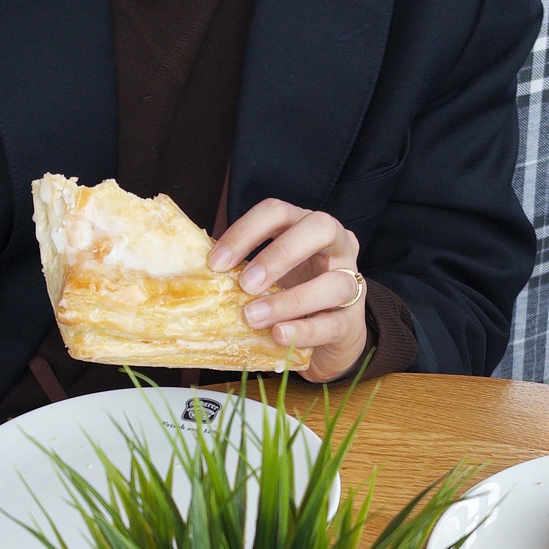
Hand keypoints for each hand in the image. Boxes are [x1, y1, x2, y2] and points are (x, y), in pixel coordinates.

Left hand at [208, 200, 368, 380]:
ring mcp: (351, 282)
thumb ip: (241, 269)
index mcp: (305, 227)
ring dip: (290, 299)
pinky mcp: (352, 321)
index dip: (246, 232)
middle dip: (279, 254)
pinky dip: (303, 329)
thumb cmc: (291, 296)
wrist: (328, 337)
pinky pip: (332, 323)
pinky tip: (279, 334)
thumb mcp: (267, 275)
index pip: (278, 212)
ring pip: (333, 282)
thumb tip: (196, 275)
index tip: (215, 262)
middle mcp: (336, 246)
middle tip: (245, 283)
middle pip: (319, 228)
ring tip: (254, 316)